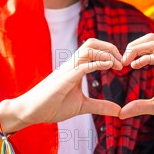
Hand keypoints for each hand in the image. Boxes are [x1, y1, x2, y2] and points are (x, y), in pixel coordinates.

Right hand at [1, 39, 122, 131]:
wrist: (30, 111)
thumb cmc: (52, 106)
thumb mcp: (82, 106)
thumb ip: (100, 106)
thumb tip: (119, 110)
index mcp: (76, 67)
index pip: (94, 48)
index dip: (110, 52)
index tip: (122, 64)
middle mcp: (72, 64)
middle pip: (92, 42)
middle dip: (110, 47)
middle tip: (123, 61)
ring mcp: (68, 69)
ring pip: (88, 48)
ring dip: (107, 53)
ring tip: (118, 65)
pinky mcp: (64, 79)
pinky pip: (83, 65)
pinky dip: (98, 63)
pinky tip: (109, 66)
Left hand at [120, 33, 153, 131]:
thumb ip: (140, 106)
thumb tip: (121, 113)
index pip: (149, 45)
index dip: (133, 51)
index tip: (122, 65)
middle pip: (149, 38)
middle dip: (132, 46)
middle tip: (122, 62)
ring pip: (152, 41)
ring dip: (136, 49)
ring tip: (127, 62)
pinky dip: (144, 57)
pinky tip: (135, 66)